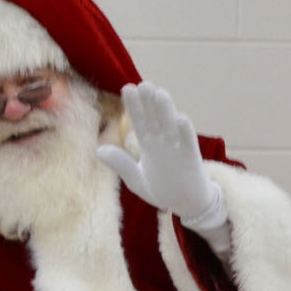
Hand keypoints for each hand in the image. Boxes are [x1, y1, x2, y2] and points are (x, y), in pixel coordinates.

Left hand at [96, 82, 225, 236]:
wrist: (185, 206)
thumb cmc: (162, 190)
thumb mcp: (136, 179)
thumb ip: (120, 164)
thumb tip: (98, 150)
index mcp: (149, 144)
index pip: (140, 121)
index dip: (134, 106)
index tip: (127, 88)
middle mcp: (163, 142)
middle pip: (155, 118)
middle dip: (149, 102)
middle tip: (143, 84)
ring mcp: (178, 148)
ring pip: (171, 126)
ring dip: (166, 110)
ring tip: (160, 93)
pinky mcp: (191, 159)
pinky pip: (188, 143)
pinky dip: (185, 132)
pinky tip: (180, 118)